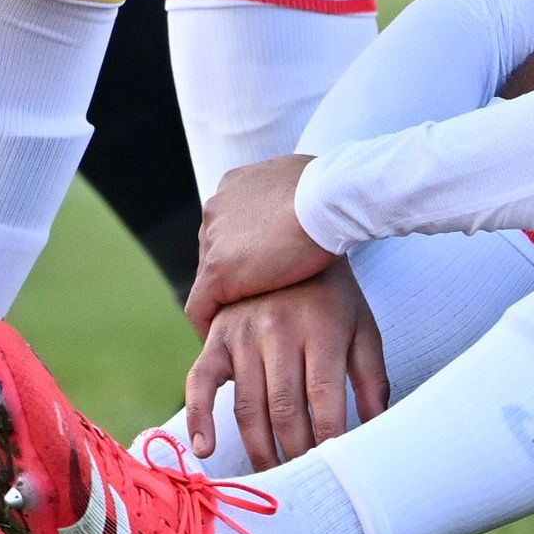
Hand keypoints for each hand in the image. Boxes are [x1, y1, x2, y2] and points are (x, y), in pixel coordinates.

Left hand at [183, 153, 337, 325]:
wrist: (330, 199)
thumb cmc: (333, 191)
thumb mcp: (310, 183)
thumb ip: (296, 196)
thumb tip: (311, 204)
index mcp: (236, 185)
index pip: (232, 226)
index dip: (247, 251)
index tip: (264, 271)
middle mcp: (217, 209)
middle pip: (217, 251)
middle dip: (236, 275)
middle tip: (259, 303)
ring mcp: (214, 240)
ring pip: (209, 280)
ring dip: (227, 302)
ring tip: (247, 331)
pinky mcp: (218, 271)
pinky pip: (201, 308)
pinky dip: (211, 327)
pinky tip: (233, 349)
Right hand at [183, 258, 388, 470]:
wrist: (291, 238)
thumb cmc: (333, 296)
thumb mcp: (362, 327)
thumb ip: (372, 377)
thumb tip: (379, 426)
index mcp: (320, 329)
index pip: (323, 400)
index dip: (327, 440)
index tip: (332, 468)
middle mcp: (278, 331)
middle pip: (284, 410)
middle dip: (294, 454)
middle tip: (302, 479)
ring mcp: (243, 333)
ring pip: (247, 407)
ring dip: (258, 449)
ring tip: (272, 475)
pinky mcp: (216, 336)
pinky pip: (199, 381)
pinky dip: (198, 418)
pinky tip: (206, 449)